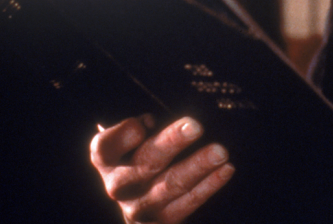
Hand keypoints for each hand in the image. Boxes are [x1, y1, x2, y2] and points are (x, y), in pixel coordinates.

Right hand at [90, 114, 234, 223]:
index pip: (106, 147)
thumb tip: (153, 122)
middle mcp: (117, 186)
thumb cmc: (144, 146)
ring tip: (221, 151)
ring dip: (198, 166)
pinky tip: (226, 169)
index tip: (149, 119)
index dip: (126, 134)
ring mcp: (137, 209)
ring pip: (170, 185)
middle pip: (145, 162)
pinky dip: (209, 185)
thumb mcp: (138, 131)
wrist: (142, 194)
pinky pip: (187, 204)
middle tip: (196, 126)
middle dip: (172, 143)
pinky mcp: (160, 223)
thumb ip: (143, 124)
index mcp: (106, 159)